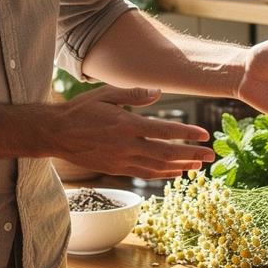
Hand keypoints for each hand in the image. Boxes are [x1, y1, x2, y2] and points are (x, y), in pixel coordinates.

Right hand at [51, 85, 212, 178]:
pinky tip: (174, 173)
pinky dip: (162, 175)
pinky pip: (144, 174)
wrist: (56, 133)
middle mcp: (127, 145)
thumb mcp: (106, 93)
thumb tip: (159, 92)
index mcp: (127, 125)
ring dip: (180, 167)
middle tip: (211, 155)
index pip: (165, 130)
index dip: (187, 133)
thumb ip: (134, 94)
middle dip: (192, 154)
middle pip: (167, 153)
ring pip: (157, 168)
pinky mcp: (116, 169)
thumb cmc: (81, 109)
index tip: (204, 135)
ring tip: (198, 166)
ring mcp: (121, 160)